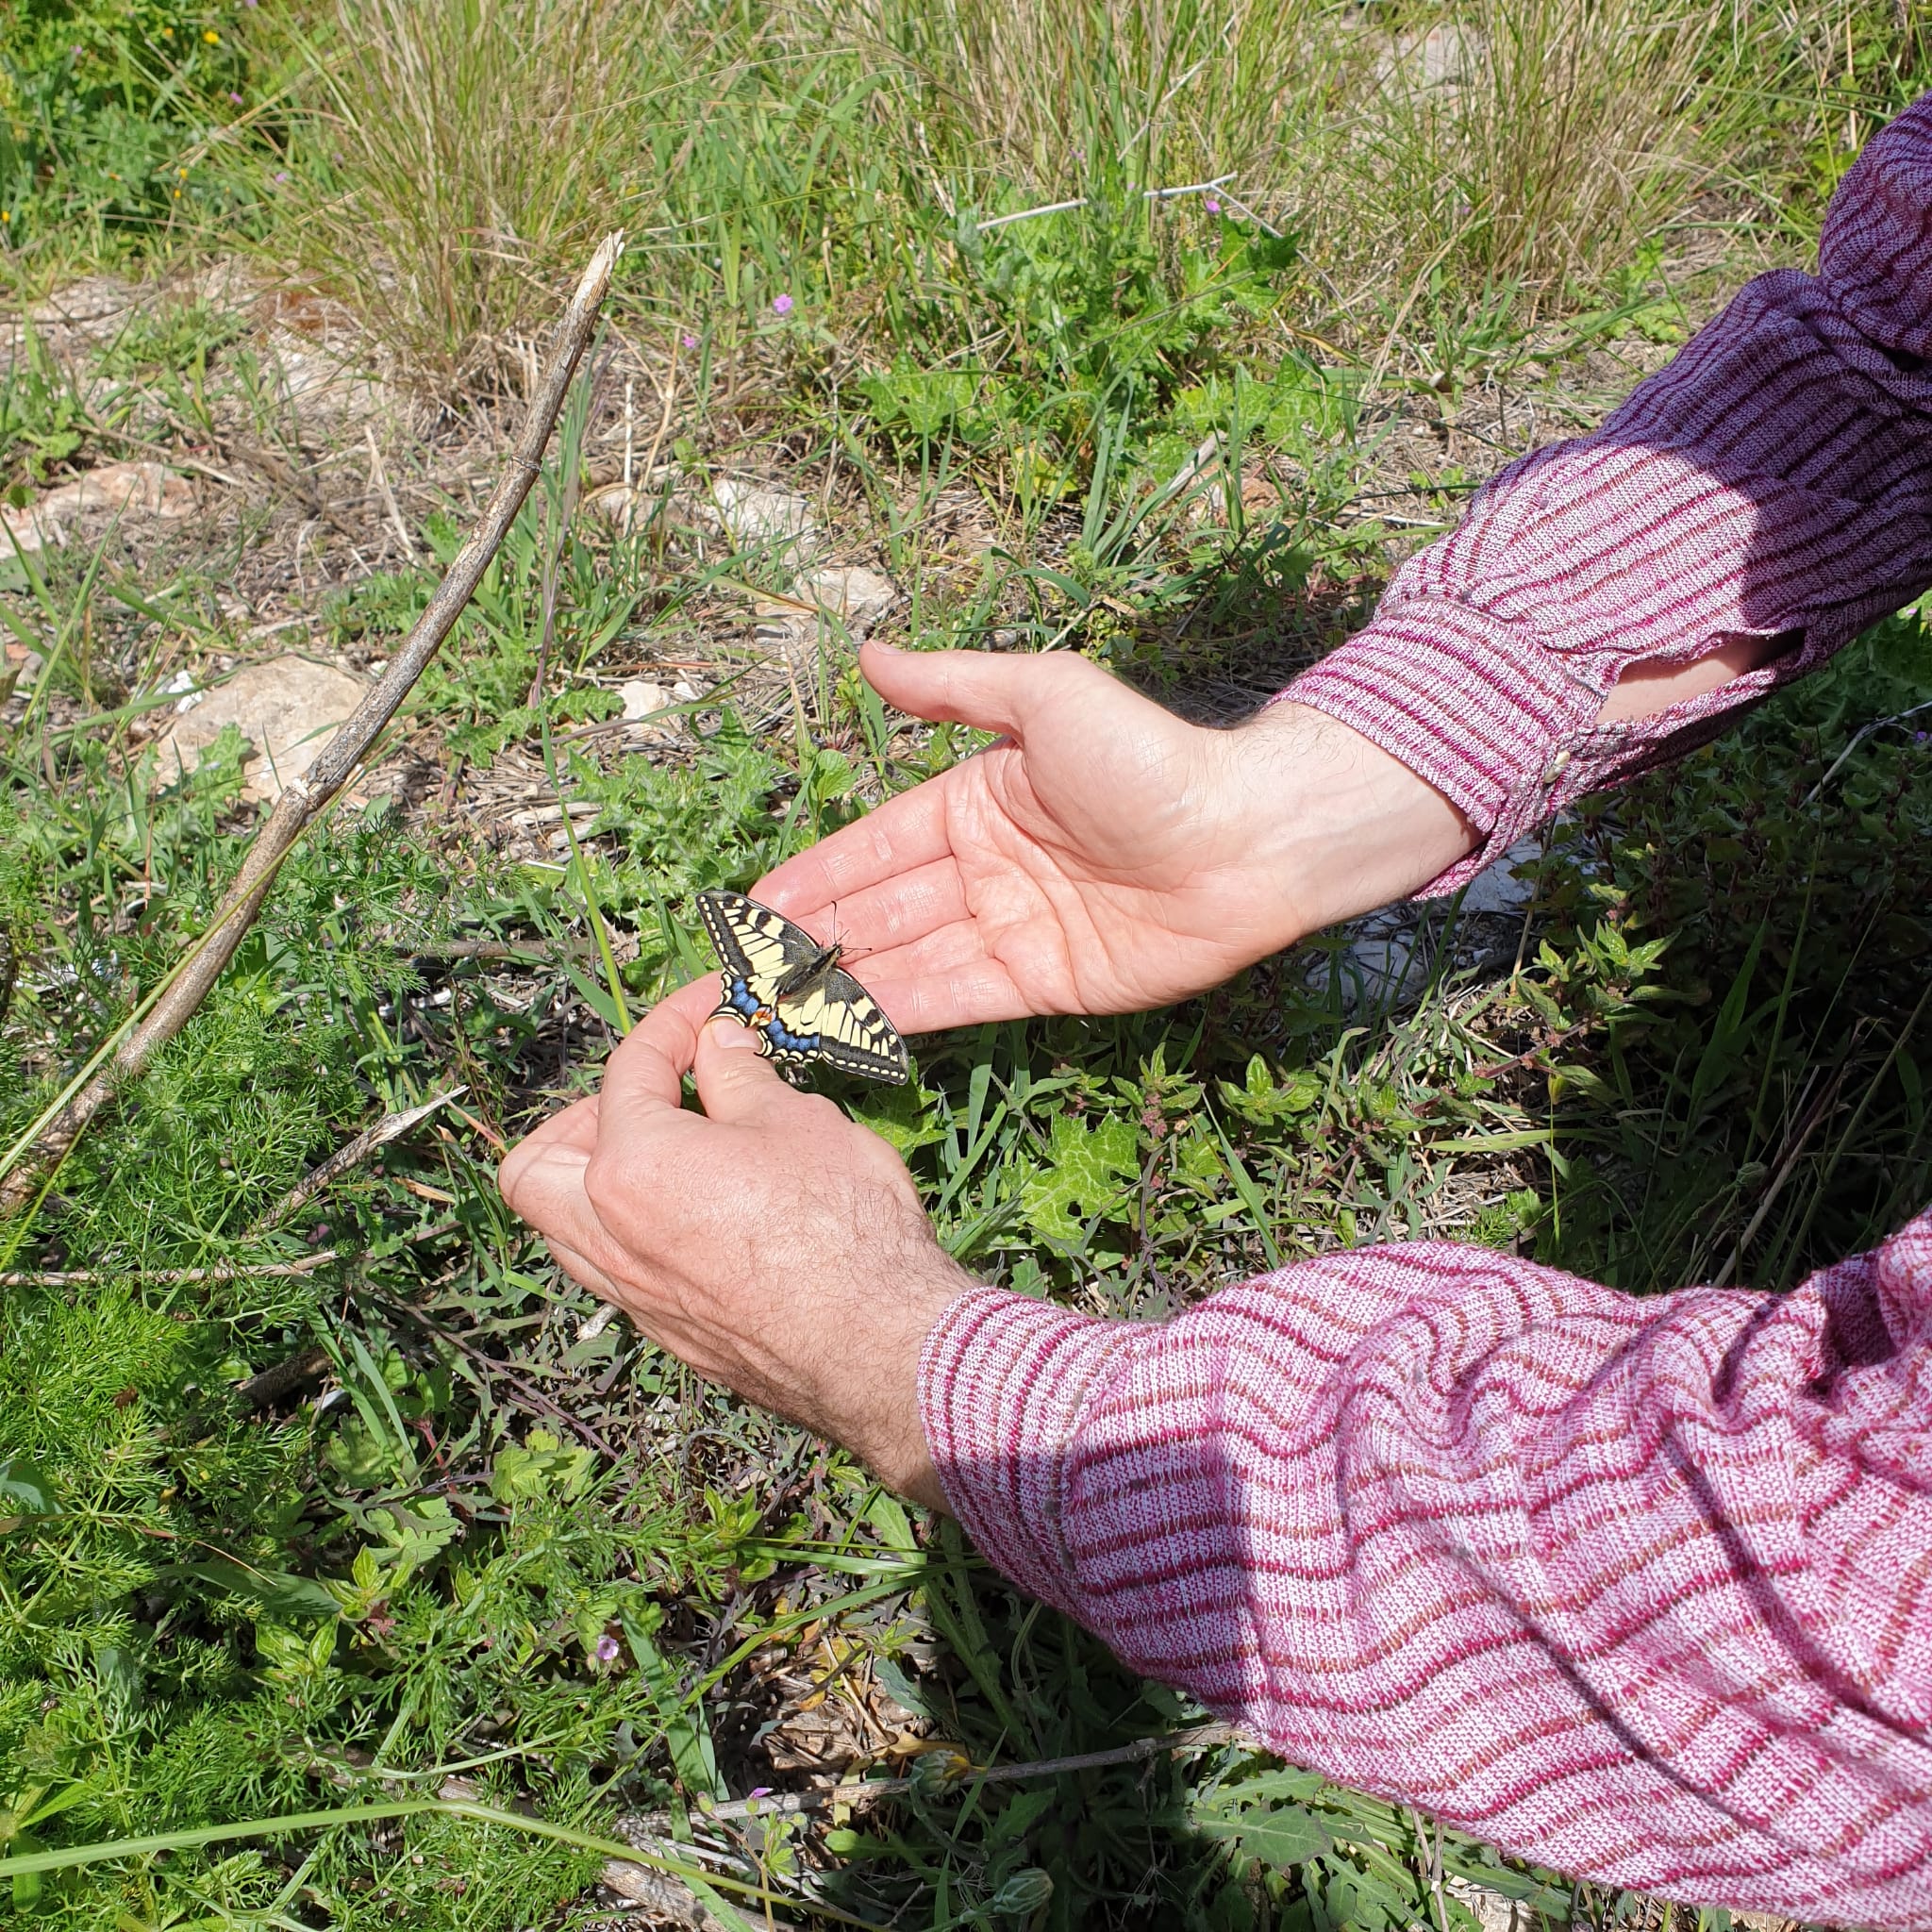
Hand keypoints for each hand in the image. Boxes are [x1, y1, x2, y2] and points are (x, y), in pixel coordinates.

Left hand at [496, 996, 973, 1507]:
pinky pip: (613, 1271)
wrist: (877, 1344)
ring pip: (563, 1228)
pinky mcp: (666, 1334)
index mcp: (632, 1164)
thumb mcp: (797, 1120)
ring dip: (592, 1181)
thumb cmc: (842, 1224)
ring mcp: (631, 1292)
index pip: (629, 1069)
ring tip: (664, 1155)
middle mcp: (608, 1233)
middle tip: (651, 1096)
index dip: (674, 1022)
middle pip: (537, 1164)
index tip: (711, 1003)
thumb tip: (717, 1047)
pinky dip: (631, 1231)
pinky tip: (696, 1215)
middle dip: (581, 1116)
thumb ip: (740, 1077)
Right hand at [755, 640, 1474, 1032]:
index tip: (750, 906)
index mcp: (974, 801)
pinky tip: (840, 1026)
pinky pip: (954, 997)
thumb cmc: (1149, 758)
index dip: (812, 876)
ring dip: (839, 986)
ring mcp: (1012, 930)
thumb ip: (952, 687)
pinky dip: (897, 1013)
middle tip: (739, 973)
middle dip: (809, 942)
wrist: (1247, 838)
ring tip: (770, 1008)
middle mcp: (985, 869)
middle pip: (879, 910)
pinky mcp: (1043, 985)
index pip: (873, 846)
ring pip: (905, 961)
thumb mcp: (1044, 697)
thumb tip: (865, 654)